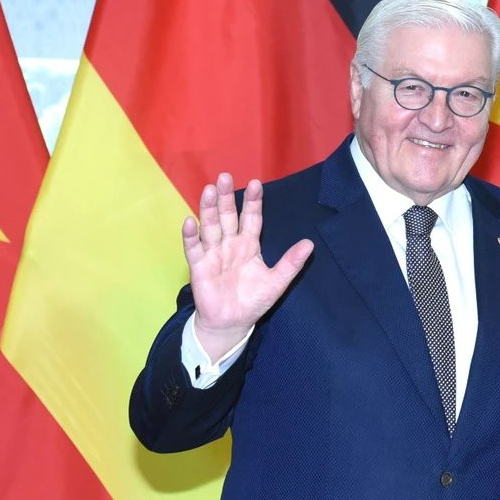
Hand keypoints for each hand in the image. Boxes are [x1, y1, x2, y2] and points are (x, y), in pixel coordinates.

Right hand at [182, 173, 313, 352]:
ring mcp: (213, 254)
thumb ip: (291, 263)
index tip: (255, 183)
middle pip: (227, 216)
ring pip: (210, 226)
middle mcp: (229, 244)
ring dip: (208, 209)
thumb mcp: (277, 282)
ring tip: (209, 190)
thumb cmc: (253, 301)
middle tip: (224, 176)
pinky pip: (193, 249)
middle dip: (226, 197)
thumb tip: (309, 244)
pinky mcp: (199, 267)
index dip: (253, 202)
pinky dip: (190, 236)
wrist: (232, 323)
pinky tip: (189, 221)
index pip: (252, 218)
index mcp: (249, 245)